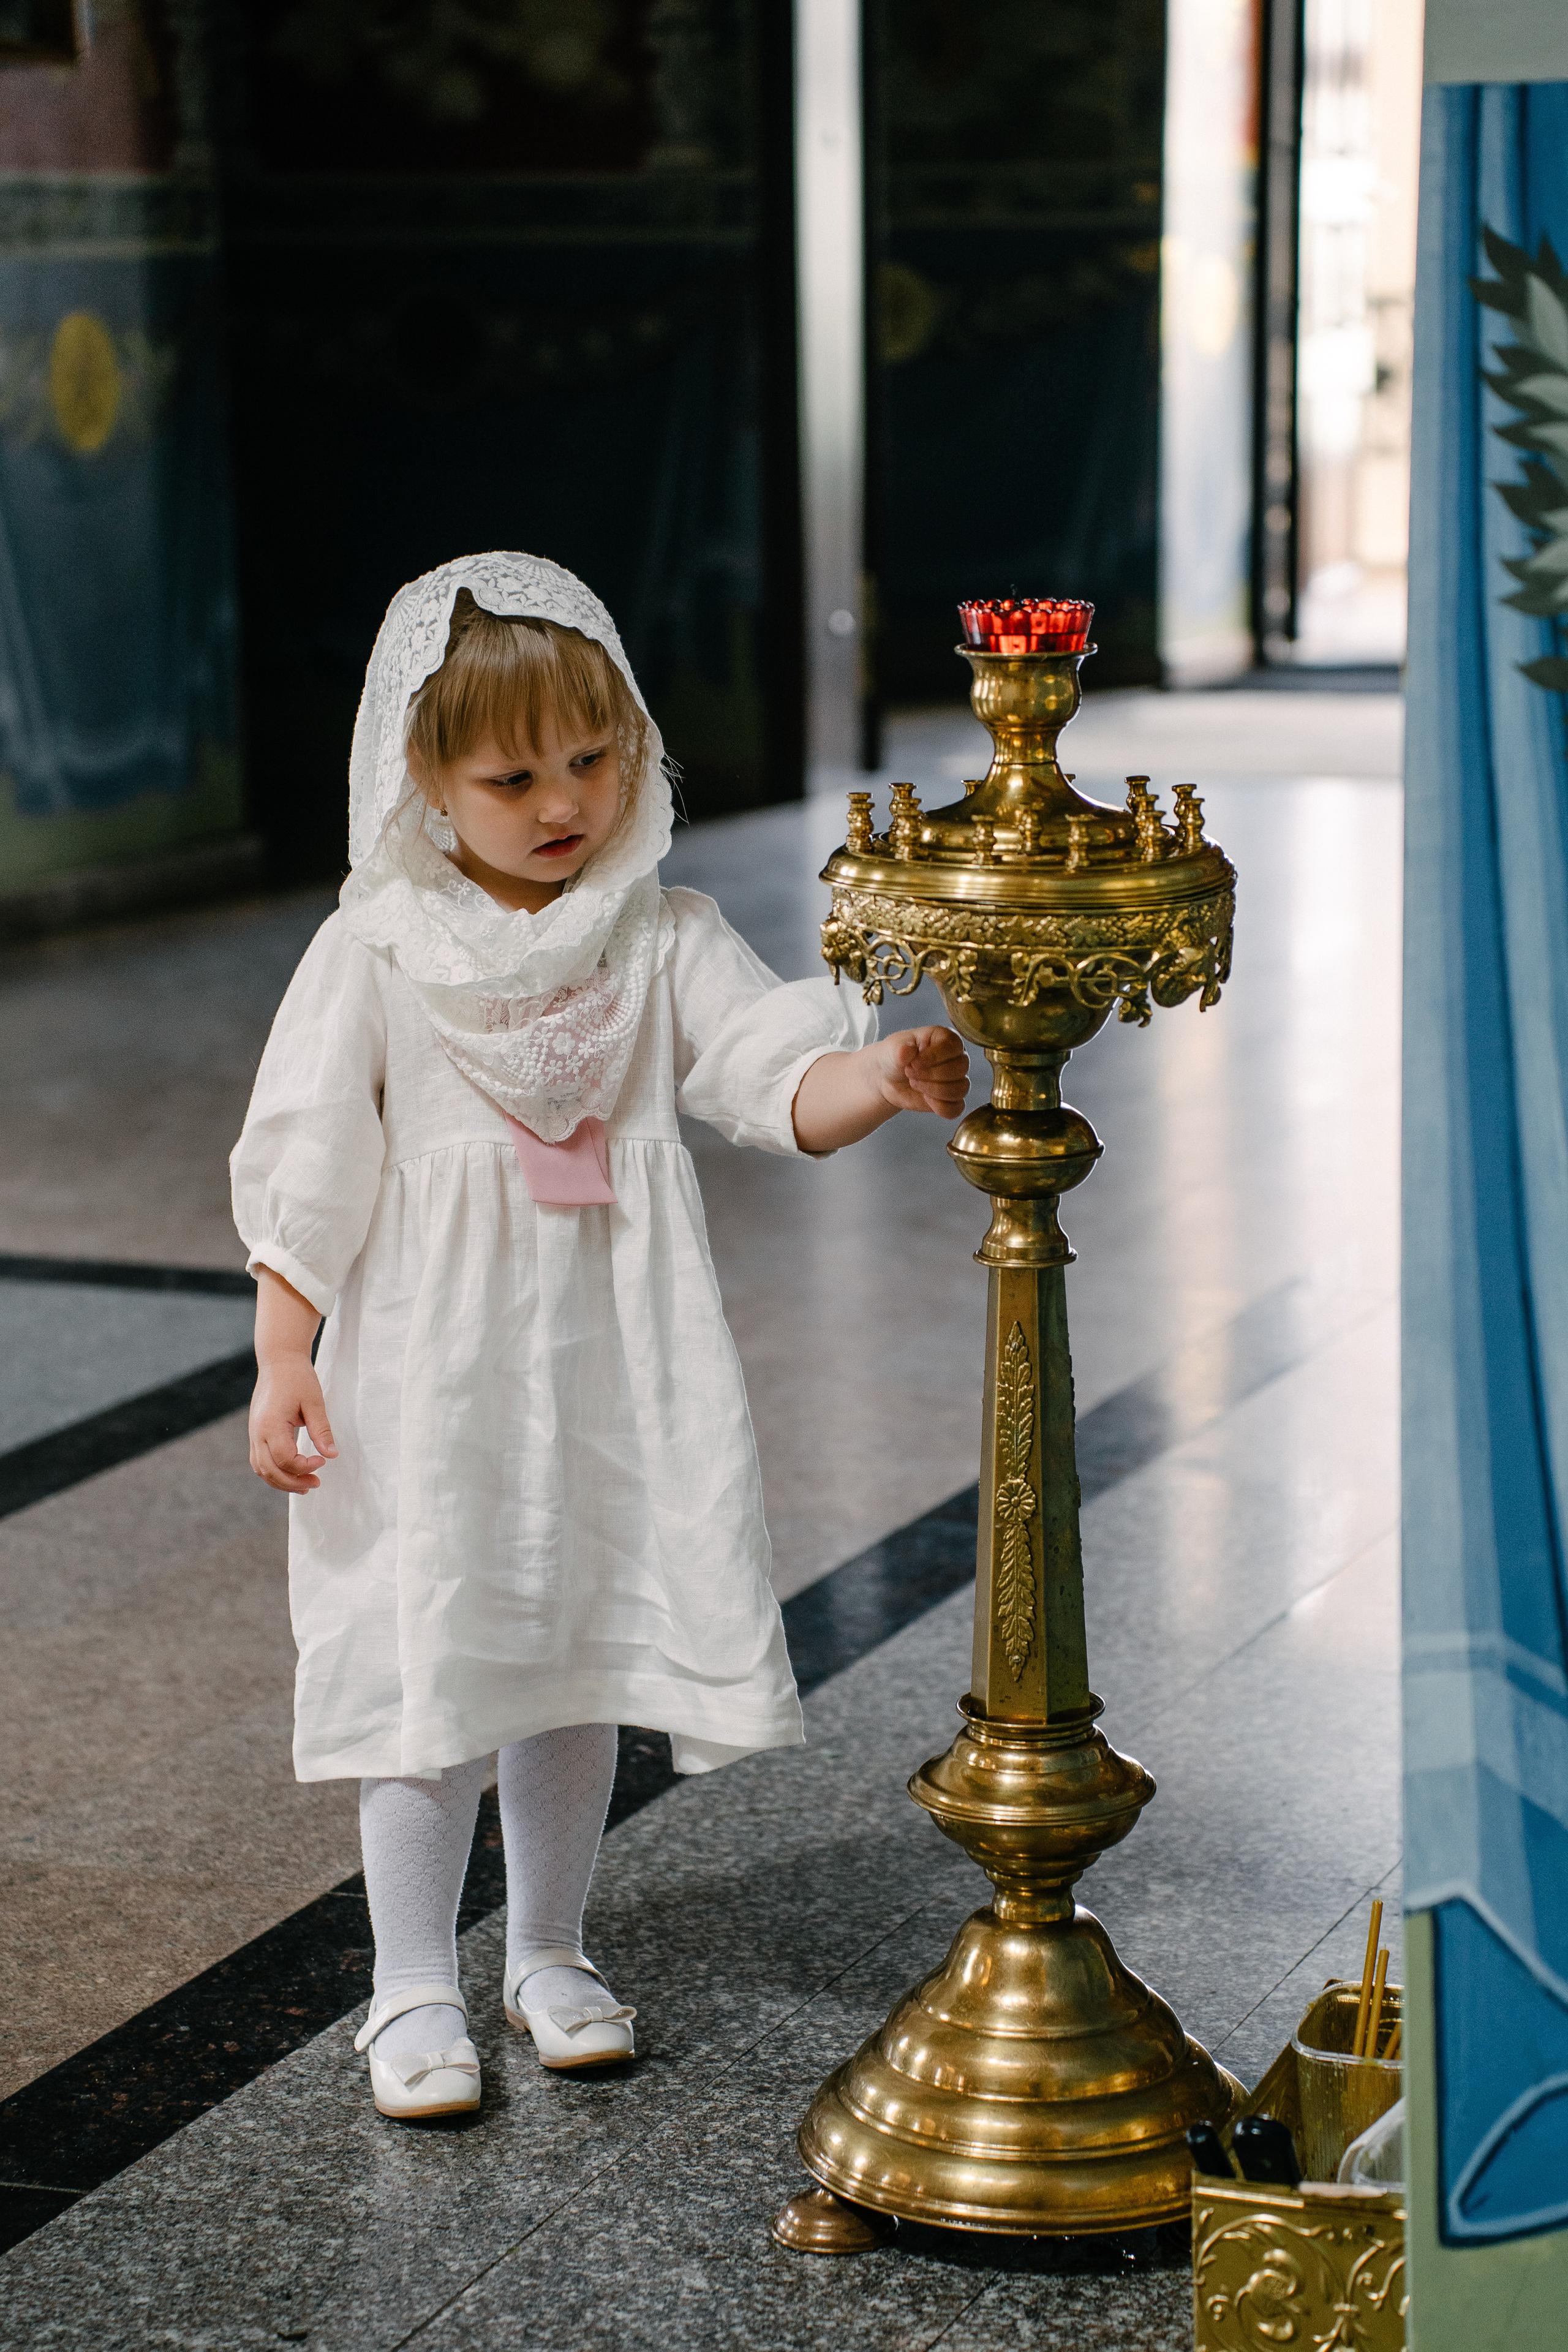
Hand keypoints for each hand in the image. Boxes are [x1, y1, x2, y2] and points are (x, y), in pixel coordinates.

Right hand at [249, 1352, 336, 1493]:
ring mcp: (254, 1433)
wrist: (278, 1361)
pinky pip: (260, 1460)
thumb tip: (332, 1455)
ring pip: (261, 1469)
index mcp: (270, 1424)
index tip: (322, 1461)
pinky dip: (274, 1472)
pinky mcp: (256, 1433)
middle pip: (270, 1471)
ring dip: (282, 1481)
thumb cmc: (297, 1378)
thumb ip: (321, 1430)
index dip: (305, 1466)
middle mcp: (257, 1432)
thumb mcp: (314, 1402)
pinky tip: (292, 1473)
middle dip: (292, 1483)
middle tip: (316, 1484)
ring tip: (305, 1485)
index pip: (285, 1459)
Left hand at [871, 1026, 969, 1118]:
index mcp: (944, 1038)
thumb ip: (899, 1049)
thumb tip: (906, 1051)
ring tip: (914, 1083)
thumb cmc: (894, 1057)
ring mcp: (956, 1079)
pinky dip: (940, 1107)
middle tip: (910, 1072)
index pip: (954, 1046)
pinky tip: (925, 1098)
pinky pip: (957, 1108)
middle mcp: (956, 1057)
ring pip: (961, 1089)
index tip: (914, 1062)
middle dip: (931, 1074)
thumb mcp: (892, 1049)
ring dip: (934, 1090)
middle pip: (960, 1069)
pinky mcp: (952, 1099)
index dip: (935, 1056)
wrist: (886, 1079)